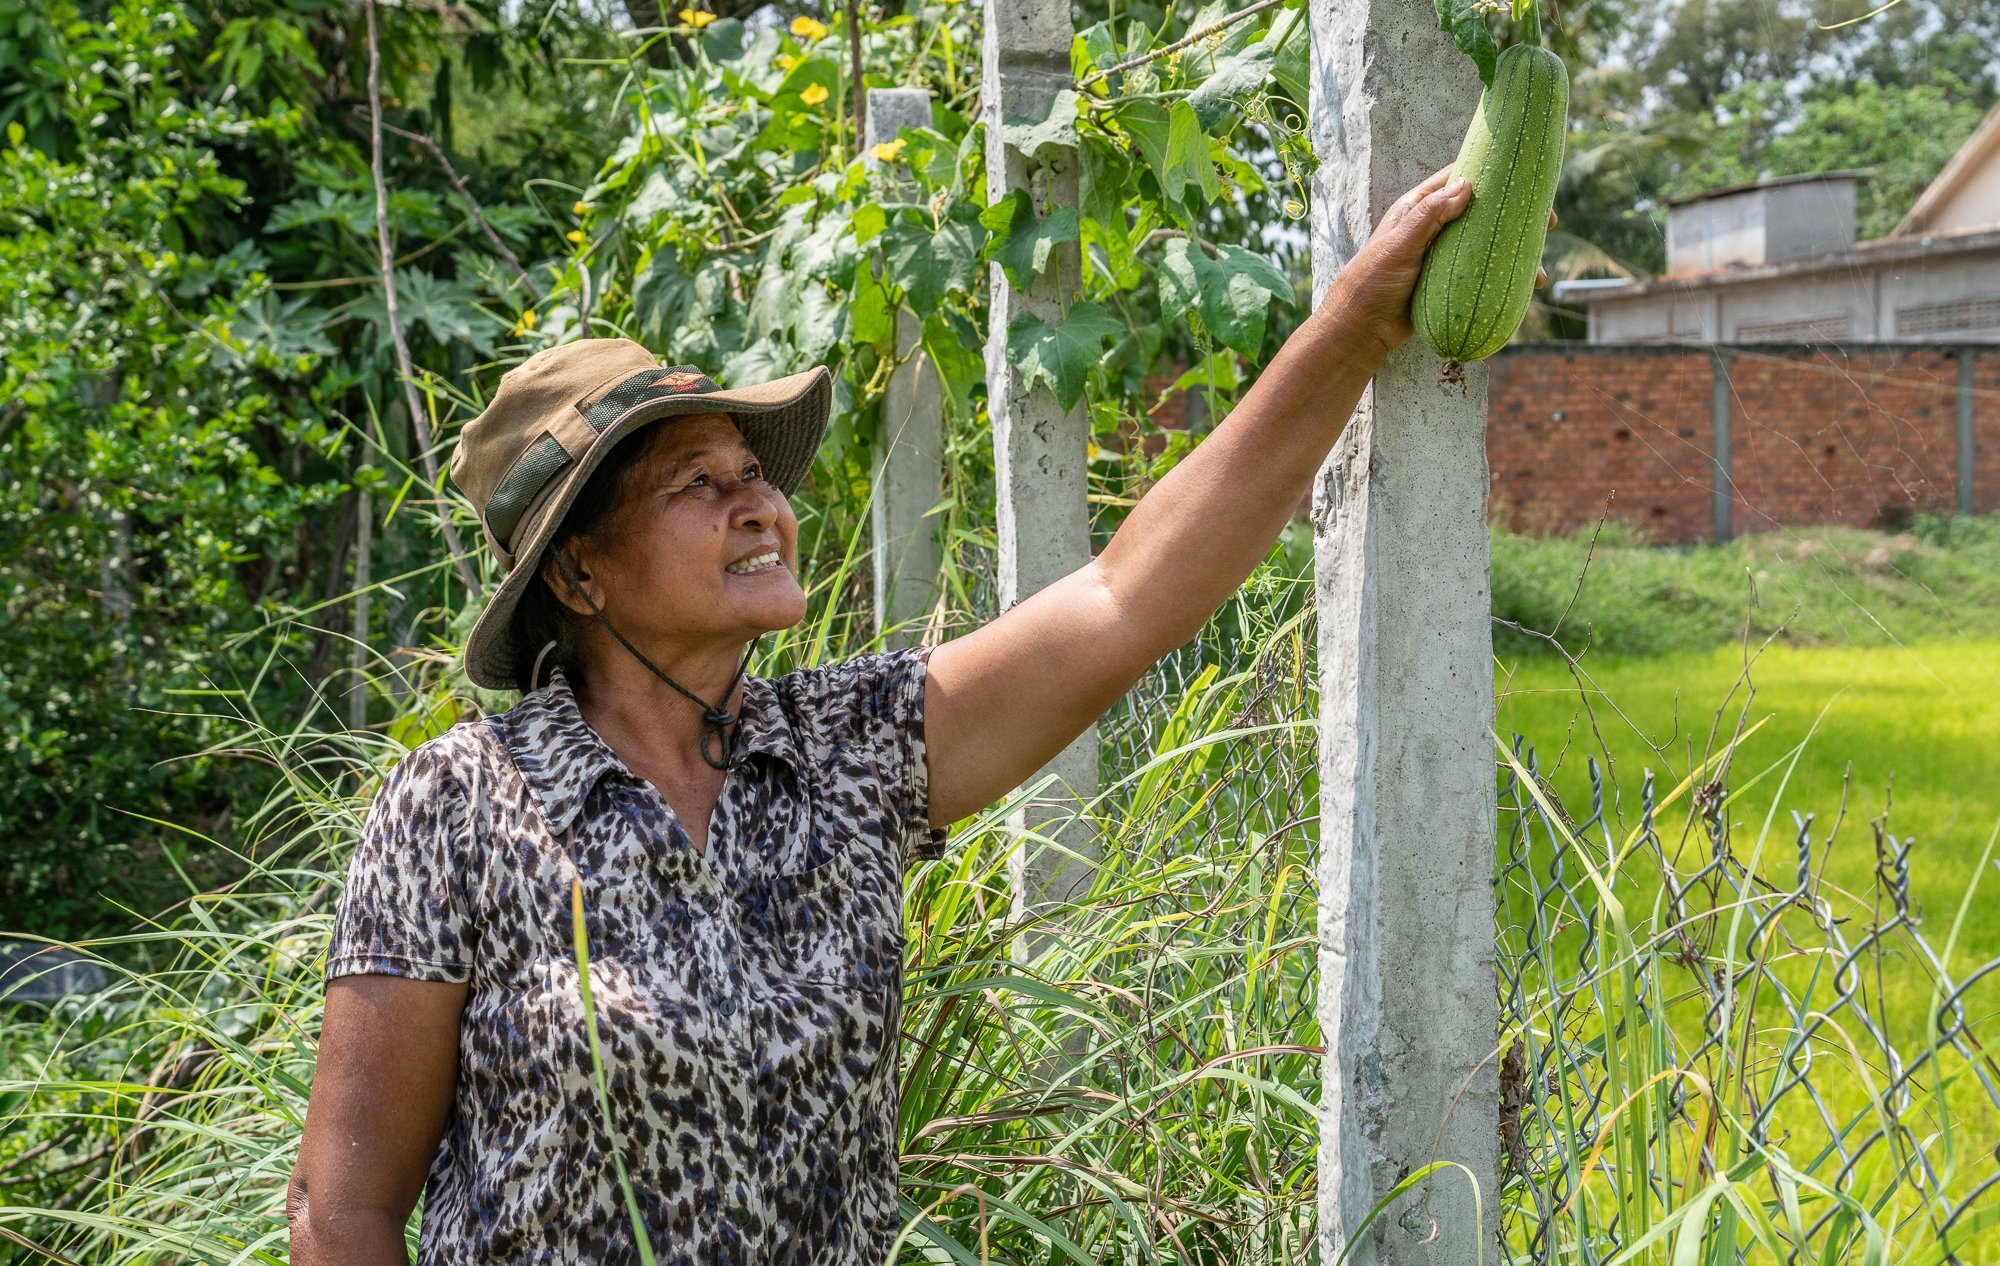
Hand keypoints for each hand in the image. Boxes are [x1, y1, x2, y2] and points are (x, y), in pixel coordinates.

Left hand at [1321, 164, 1557, 358]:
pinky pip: (1483, 275)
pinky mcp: (1450, 283)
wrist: (1361, 329)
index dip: (1491, 175)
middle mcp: (1435, 229)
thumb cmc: (1372, 281)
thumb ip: (1430, 216)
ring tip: (1539, 271)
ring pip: (1488, 247)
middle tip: (1547, 224)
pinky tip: (1526, 289)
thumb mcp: (1400, 245)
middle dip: (1515, 217)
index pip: (1459, 180)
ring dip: (1516, 254)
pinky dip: (1505, 279)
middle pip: (1483, 214)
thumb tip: (1467, 185)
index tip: (1523, 177)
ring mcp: (1445, 257)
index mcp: (1419, 209)